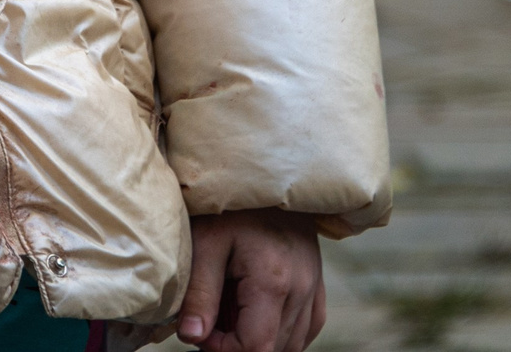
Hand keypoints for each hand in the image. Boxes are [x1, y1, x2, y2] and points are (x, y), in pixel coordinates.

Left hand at [180, 210, 323, 351]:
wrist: (265, 177)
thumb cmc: (229, 206)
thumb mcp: (204, 243)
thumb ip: (199, 293)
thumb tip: (192, 336)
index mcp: (272, 282)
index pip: (256, 347)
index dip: (224, 351)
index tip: (200, 332)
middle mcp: (302, 290)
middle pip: (274, 348)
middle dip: (236, 344)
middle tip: (208, 319)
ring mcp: (315, 288)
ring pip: (292, 342)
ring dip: (258, 338)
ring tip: (228, 310)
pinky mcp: (318, 284)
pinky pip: (307, 327)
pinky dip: (282, 331)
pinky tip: (256, 316)